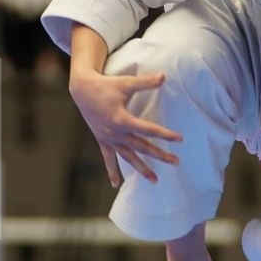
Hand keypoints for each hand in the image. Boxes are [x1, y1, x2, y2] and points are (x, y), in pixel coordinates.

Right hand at [68, 68, 181, 185]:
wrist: (82, 90)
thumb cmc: (106, 85)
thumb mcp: (126, 83)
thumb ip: (145, 82)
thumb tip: (164, 76)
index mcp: (122, 118)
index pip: (147, 129)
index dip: (164, 134)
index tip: (179, 139)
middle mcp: (116, 132)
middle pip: (141, 147)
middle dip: (159, 155)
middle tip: (176, 162)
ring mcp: (109, 138)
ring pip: (128, 157)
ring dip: (141, 169)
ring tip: (155, 180)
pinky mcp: (103, 140)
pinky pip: (108, 158)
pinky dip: (112, 171)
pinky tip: (116, 184)